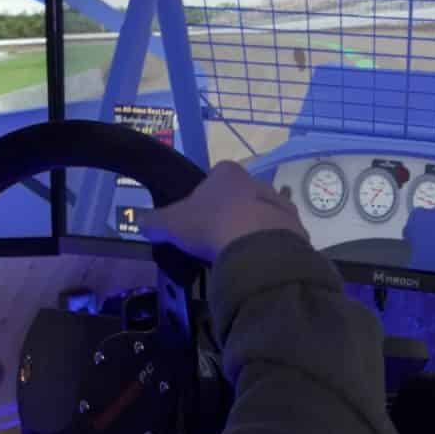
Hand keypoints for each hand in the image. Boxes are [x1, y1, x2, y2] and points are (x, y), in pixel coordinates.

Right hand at [137, 160, 305, 261]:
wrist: (257, 248)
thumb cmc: (210, 226)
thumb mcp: (171, 224)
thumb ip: (154, 222)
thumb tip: (139, 221)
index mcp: (227, 172)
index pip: (214, 177)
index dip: (204, 196)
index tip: (198, 218)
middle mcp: (257, 180)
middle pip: (240, 195)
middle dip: (230, 213)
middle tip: (216, 238)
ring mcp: (279, 203)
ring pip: (262, 214)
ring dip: (252, 229)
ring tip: (238, 253)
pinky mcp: (295, 226)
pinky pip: (279, 235)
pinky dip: (269, 246)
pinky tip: (257, 261)